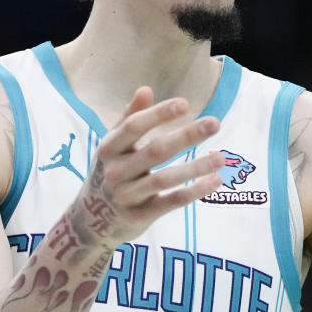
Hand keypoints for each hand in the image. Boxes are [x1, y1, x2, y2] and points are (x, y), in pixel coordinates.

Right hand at [71, 87, 224, 243]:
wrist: (90, 222)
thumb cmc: (109, 173)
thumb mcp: (112, 146)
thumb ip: (129, 118)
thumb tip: (146, 89)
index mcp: (108, 148)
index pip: (134, 126)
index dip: (159, 114)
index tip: (186, 104)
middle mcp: (115, 171)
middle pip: (156, 151)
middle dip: (186, 136)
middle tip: (215, 123)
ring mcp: (127, 196)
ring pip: (165, 179)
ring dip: (195, 167)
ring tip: (221, 158)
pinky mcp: (140, 216)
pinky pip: (171, 202)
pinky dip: (194, 191)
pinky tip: (215, 181)